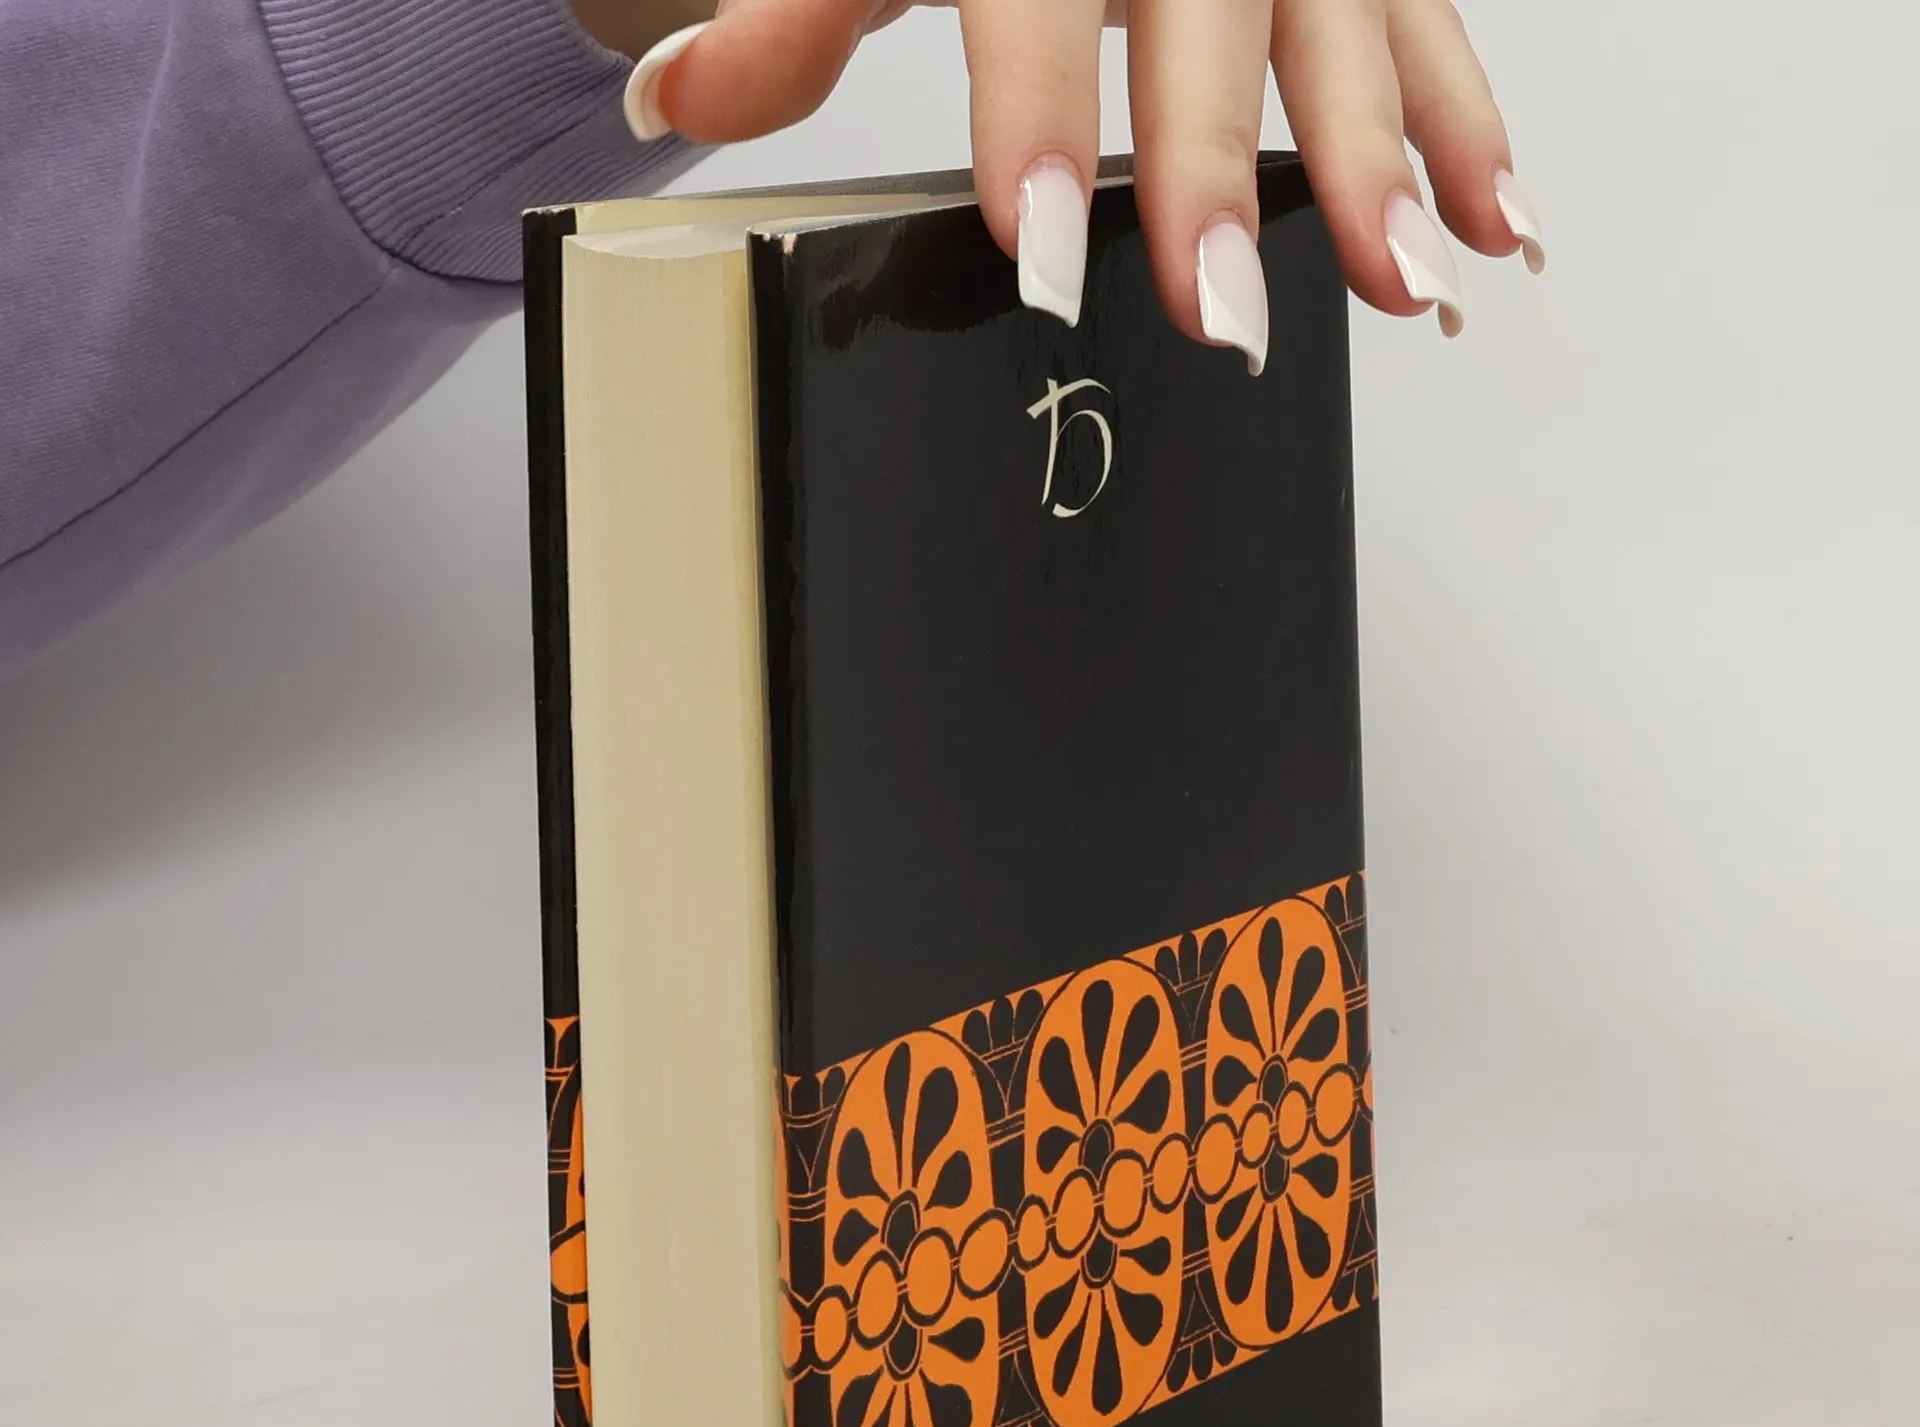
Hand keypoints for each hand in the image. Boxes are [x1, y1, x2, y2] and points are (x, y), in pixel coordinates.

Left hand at [609, 0, 1543, 368]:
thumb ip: (790, 14)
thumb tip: (683, 103)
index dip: (1033, 119)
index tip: (1035, 241)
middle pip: (1206, 24)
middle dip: (1218, 173)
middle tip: (1221, 310)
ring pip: (1349, 19)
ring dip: (1384, 159)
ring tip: (1409, 281)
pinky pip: (1424, 14)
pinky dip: (1460, 116)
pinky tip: (1489, 215)